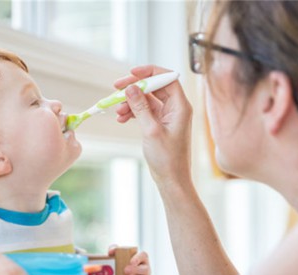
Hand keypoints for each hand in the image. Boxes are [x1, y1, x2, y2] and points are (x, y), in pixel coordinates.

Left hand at [108, 246, 151, 274]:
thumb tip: (111, 251)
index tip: (131, 261)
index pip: (144, 256)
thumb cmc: (120, 264)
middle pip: (145, 269)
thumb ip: (113, 249)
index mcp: (141, 259)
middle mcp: (145, 269)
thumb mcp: (117, 255)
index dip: (138, 258)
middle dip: (136, 270)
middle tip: (125, 270)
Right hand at [114, 65, 193, 187]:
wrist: (171, 179)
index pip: (166, 78)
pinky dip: (133, 112)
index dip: (149, 72)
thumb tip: (131, 88)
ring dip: (130, 102)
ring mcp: (168, 116)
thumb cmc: (167, 158)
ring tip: (117, 111)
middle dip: (135, 87)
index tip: (131, 73)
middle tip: (116, 89)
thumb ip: (140, 107)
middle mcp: (176, 108)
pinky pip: (145, 111)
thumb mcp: (151, 130)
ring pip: (147, 99)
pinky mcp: (160, 124)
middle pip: (154, 87)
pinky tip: (122, 118)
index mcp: (180, 106)